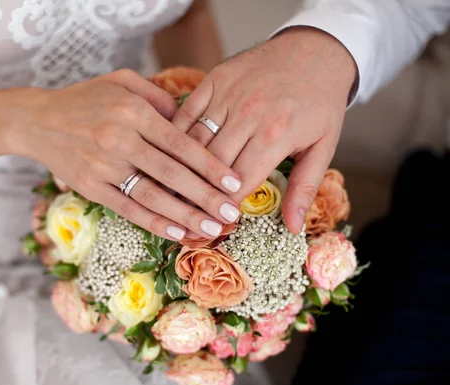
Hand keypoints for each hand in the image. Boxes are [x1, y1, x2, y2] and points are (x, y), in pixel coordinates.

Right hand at [13, 69, 242, 240]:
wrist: (36, 120)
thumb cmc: (86, 99)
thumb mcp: (123, 82)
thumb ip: (159, 98)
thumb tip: (191, 122)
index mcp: (133, 112)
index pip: (181, 143)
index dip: (210, 166)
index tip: (234, 183)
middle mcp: (120, 140)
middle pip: (172, 174)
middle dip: (206, 197)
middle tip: (232, 213)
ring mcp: (104, 166)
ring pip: (152, 196)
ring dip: (185, 216)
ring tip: (212, 230)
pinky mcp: (91, 188)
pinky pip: (127, 208)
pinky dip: (153, 222)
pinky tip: (176, 233)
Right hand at [172, 27, 356, 233]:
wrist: (315, 50)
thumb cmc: (319, 103)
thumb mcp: (323, 147)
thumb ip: (304, 188)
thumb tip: (292, 227)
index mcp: (275, 135)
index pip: (238, 184)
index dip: (223, 210)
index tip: (212, 226)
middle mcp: (248, 115)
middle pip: (210, 165)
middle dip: (198, 194)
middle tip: (187, 215)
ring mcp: (227, 94)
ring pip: (192, 141)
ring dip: (181, 168)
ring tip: (171, 191)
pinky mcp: (213, 79)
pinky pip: (186, 113)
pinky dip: (175, 135)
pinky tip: (169, 154)